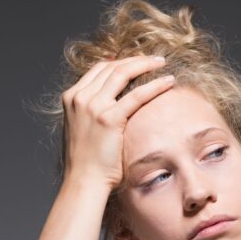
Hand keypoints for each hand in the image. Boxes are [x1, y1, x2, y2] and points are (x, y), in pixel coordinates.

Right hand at [61, 54, 175, 189]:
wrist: (84, 180)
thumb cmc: (88, 159)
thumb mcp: (84, 127)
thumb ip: (93, 110)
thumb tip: (114, 101)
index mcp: (71, 97)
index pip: (99, 69)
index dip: (121, 61)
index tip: (138, 61)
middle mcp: (80, 97)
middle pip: (111, 67)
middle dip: (135, 60)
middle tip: (155, 59)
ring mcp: (92, 106)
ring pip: (123, 74)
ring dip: (145, 65)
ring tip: (162, 63)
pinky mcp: (108, 119)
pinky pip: (136, 95)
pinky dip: (154, 85)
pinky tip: (168, 82)